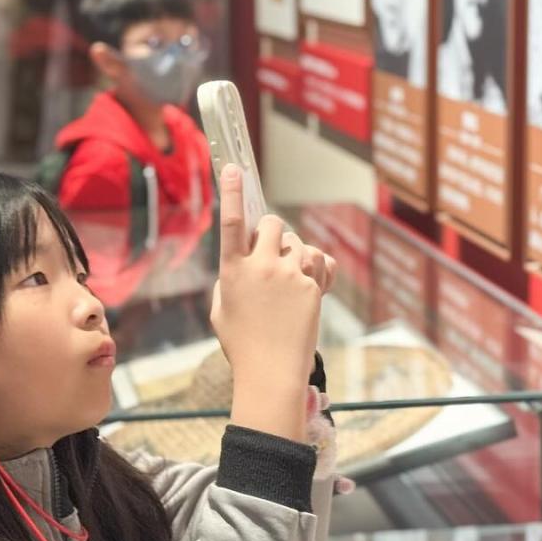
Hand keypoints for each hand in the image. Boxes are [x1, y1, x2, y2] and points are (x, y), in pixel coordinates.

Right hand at [211, 166, 323, 440]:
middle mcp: (260, 268)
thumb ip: (231, 279)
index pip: (230, 222)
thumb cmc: (242, 345)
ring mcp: (289, 275)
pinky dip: (316, 268)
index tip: (233, 167)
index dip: (231, 192)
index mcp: (232, 272)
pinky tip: (309, 285)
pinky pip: (319, 260)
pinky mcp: (312, 286)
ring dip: (294, 255)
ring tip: (289, 285)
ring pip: (297, 242)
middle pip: (272, 223)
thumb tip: (244, 262)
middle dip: (272, 231)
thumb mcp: (222, 310)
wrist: (272, 373)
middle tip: (271, 253)